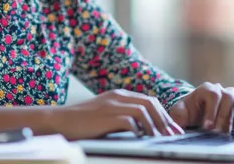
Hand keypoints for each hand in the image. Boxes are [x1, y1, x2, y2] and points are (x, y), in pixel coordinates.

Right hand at [51, 89, 184, 139]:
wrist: (60, 121)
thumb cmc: (82, 122)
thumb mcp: (105, 113)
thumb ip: (121, 114)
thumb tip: (143, 127)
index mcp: (119, 94)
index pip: (149, 100)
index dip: (164, 114)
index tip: (172, 128)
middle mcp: (118, 96)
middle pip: (151, 103)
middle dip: (165, 119)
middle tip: (174, 134)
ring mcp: (112, 105)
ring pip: (144, 110)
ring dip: (156, 125)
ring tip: (161, 138)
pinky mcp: (106, 116)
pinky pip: (130, 120)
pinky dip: (139, 129)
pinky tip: (142, 138)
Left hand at [168, 83, 233, 133]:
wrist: (197, 110)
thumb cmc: (189, 110)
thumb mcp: (180, 111)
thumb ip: (179, 115)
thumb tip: (180, 124)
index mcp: (206, 89)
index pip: (213, 96)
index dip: (212, 111)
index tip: (208, 127)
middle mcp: (222, 90)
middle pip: (228, 98)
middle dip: (224, 116)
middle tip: (219, 132)